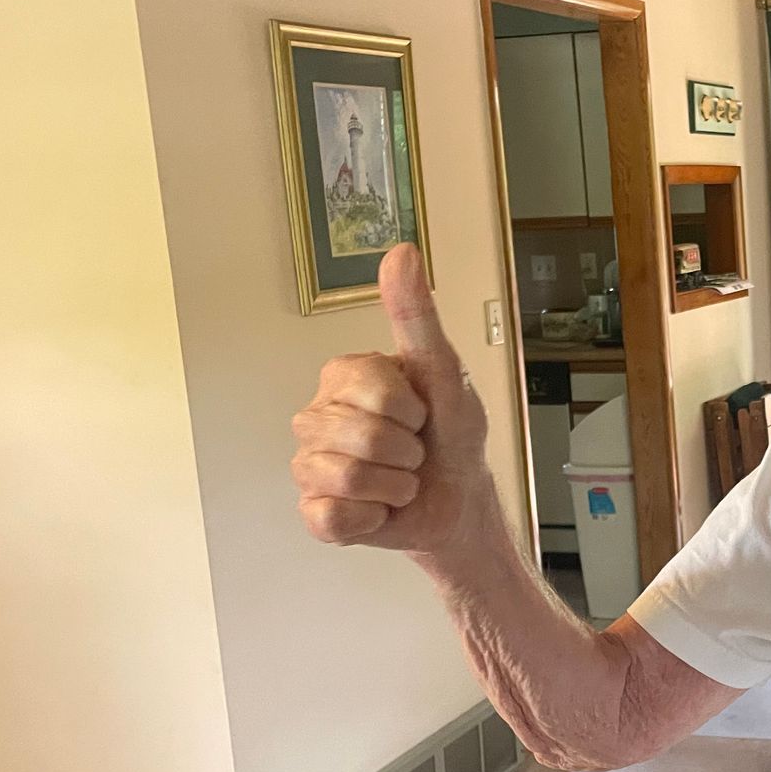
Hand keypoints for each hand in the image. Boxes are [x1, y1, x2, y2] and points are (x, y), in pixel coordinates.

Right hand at [291, 243, 489, 554]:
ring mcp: (310, 466)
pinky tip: (379, 510)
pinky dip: (371, 519)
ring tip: (401, 479)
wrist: (460, 499)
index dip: (412, 409)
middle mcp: (316, 417)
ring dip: (394, 486)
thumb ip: (416, 314)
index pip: (371, 390)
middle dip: (407, 451)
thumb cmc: (452, 432)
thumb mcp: (444, 370)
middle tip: (415, 450)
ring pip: (346, 478)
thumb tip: (402, 251)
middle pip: (359, 437)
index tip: (422, 412)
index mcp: (342, 378)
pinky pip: (332, 518)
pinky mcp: (315, 512)